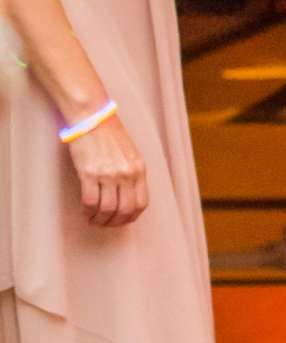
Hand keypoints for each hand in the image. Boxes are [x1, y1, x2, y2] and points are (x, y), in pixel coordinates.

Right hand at [65, 113, 146, 227]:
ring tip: (94, 219)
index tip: (122, 220)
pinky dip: (88, 211)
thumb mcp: (131, 154)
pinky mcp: (89, 173)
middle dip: (115, 222)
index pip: (141, 203)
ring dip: (100, 219)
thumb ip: (133, 174)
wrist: (92, 118)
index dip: (131, 216)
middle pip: (125, 210)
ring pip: (107, 209)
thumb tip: (129, 197)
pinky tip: (85, 211)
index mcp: (140, 169)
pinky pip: (90, 201)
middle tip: (105, 223)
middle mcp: (127, 174)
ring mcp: (108, 174)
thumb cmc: (110, 136)